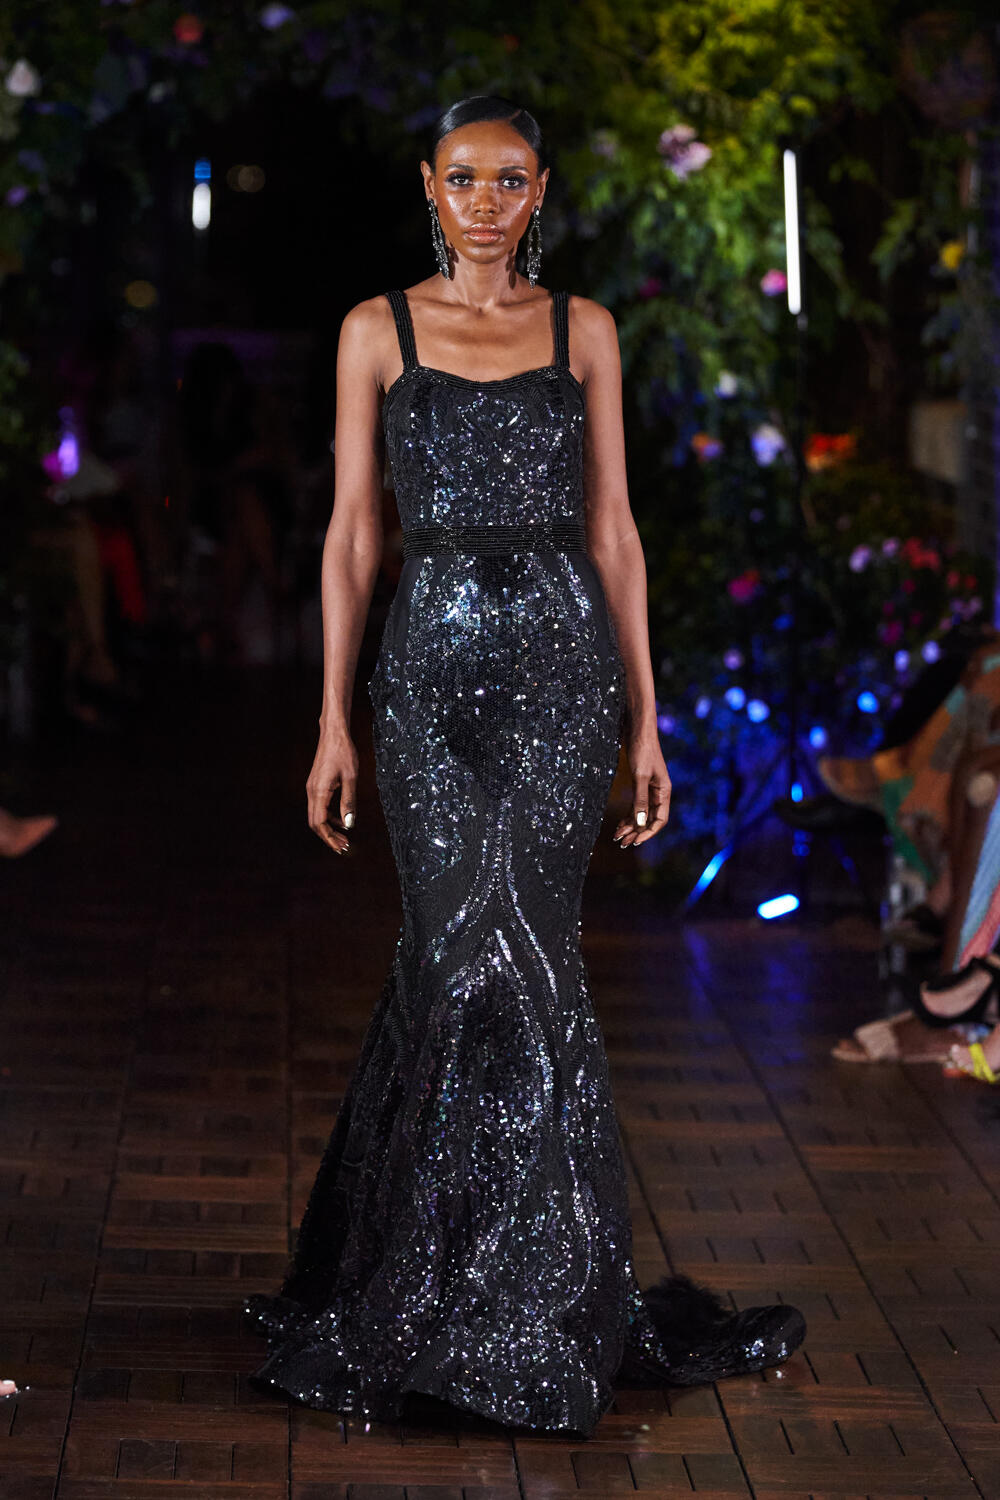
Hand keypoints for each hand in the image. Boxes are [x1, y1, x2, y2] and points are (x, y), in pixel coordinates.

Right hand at [307, 726, 357, 852]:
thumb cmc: (343, 753)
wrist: (333, 733)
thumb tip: (349, 824)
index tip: (341, 847)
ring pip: (317, 815)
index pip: (319, 823)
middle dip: (328, 836)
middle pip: (315, 823)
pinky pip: (320, 806)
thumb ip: (349, 802)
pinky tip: (342, 819)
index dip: (329, 838)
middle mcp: (311, 792)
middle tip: (344, 846)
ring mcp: (312, 788)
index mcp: (318, 792)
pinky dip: (330, 816)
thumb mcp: (350, 778)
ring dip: (329, 828)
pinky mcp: (316, 784)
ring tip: (344, 837)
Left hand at [613, 728, 670, 847]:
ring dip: (630, 826)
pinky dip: (627, 815)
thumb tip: (639, 822)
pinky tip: (619, 824)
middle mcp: (658, 792)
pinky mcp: (639, 783)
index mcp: (664, 792)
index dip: (648, 832)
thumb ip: (640, 799)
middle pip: (649, 819)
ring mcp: (649, 788)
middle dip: (636, 832)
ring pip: (640, 813)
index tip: (635, 842)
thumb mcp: (640, 776)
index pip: (659, 820)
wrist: (638, 729)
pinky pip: (635, 805)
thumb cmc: (642, 749)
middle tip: (622, 843)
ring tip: (617, 836)